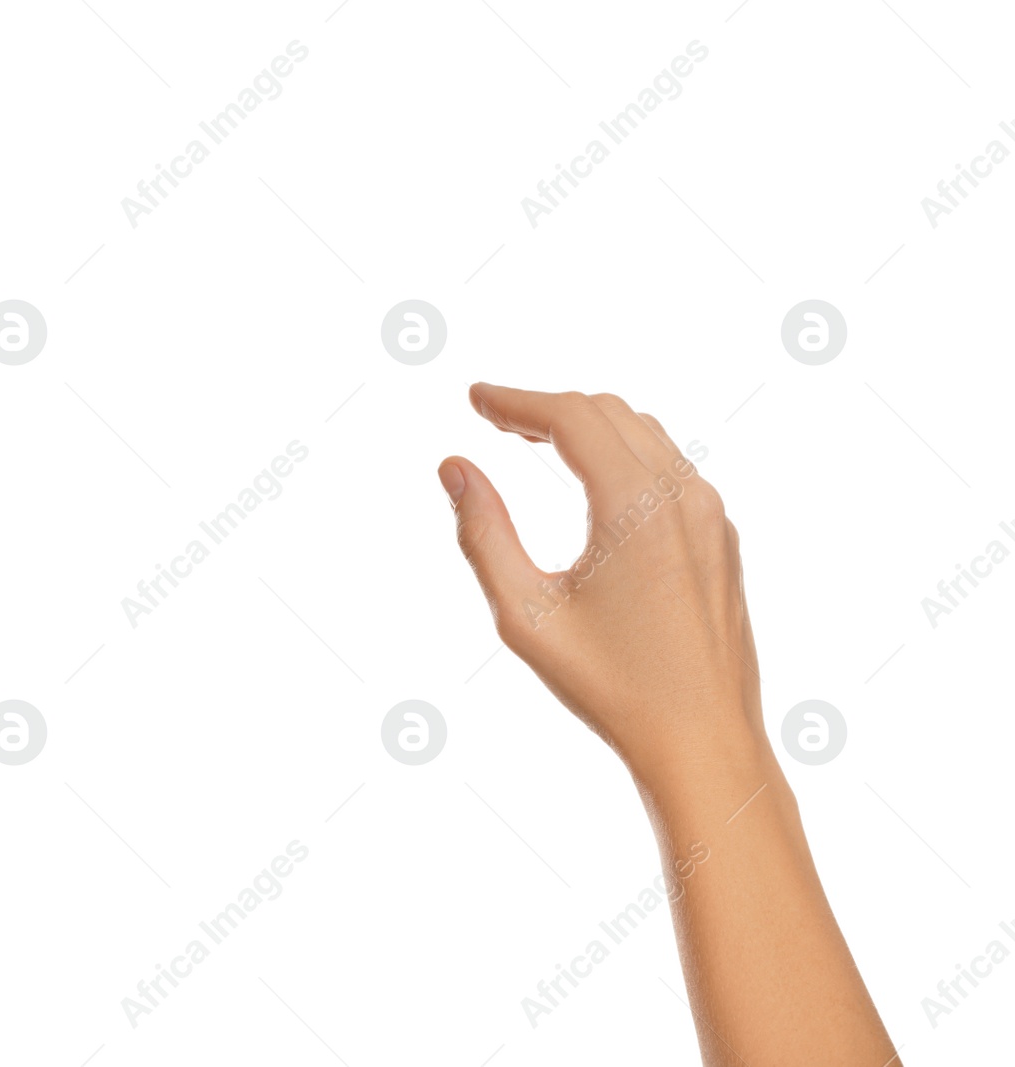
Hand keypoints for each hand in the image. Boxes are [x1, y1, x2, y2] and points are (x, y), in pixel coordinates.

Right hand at [440, 384, 897, 1065]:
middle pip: (608, 413)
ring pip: (643, 435)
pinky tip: (594, 481)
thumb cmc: (611, 687)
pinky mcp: (720, 540)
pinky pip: (669, 467)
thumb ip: (484, 533)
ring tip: (535, 440)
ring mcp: (710, 516)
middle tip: (495, 416)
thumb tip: (454, 468)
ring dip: (587, 425)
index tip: (476, 398)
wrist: (703, 740)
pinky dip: (622, 452)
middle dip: (547, 407)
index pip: (570, 416)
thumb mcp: (525, 614)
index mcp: (636, 505)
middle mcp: (683, 496)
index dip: (516, 400)